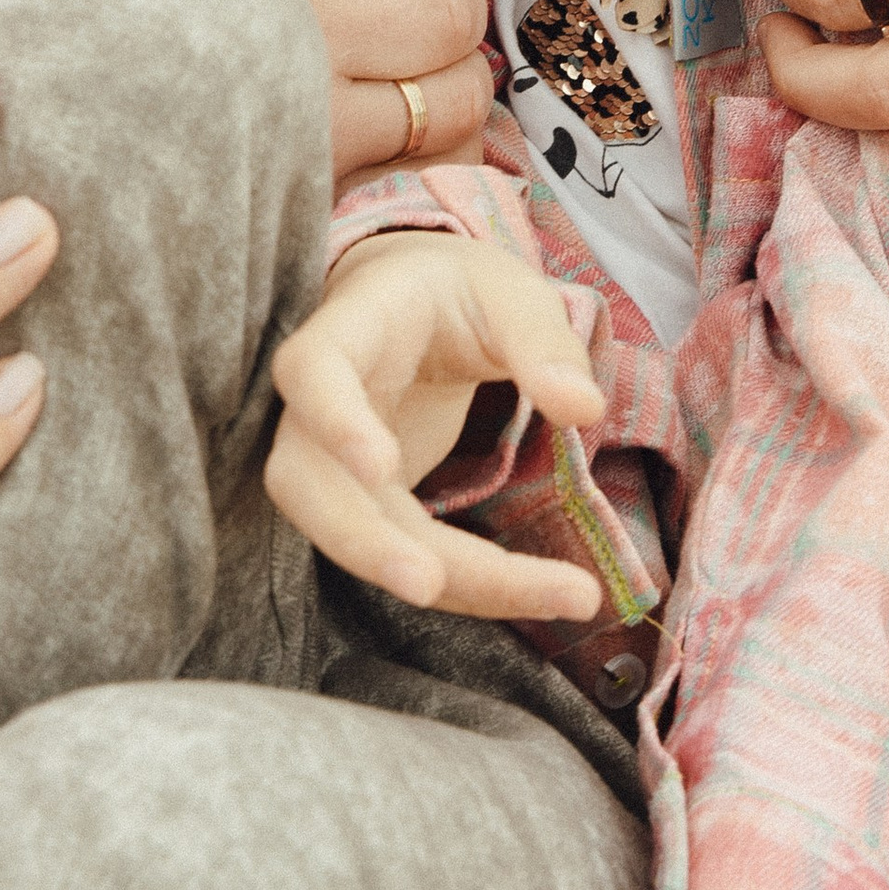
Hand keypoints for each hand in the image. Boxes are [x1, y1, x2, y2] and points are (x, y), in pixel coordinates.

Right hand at [71, 0, 491, 183]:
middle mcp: (288, 27)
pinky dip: (428, 139)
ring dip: (448, 74)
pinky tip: (391, 121)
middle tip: (404, 0)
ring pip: (451, 91)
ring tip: (405, 65)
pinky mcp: (299, 194)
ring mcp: (298, 122)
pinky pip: (419, 161)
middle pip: (447, 7)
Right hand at [265, 229, 605, 624]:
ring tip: (554, 596)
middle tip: (430, 585)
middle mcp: (318, 405)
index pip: (312, 372)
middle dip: (364, 542)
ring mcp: (334, 463)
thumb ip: (544, 342)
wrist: (420, 310)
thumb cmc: (460, 293)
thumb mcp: (510, 293)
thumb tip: (583, 408)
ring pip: (354, 536)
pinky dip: (471, 583)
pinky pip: (405, 553)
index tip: (381, 467)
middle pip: (306, 483)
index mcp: (349, 328)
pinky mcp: (370, 505)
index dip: (336, 421)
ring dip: (439, 579)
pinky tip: (552, 591)